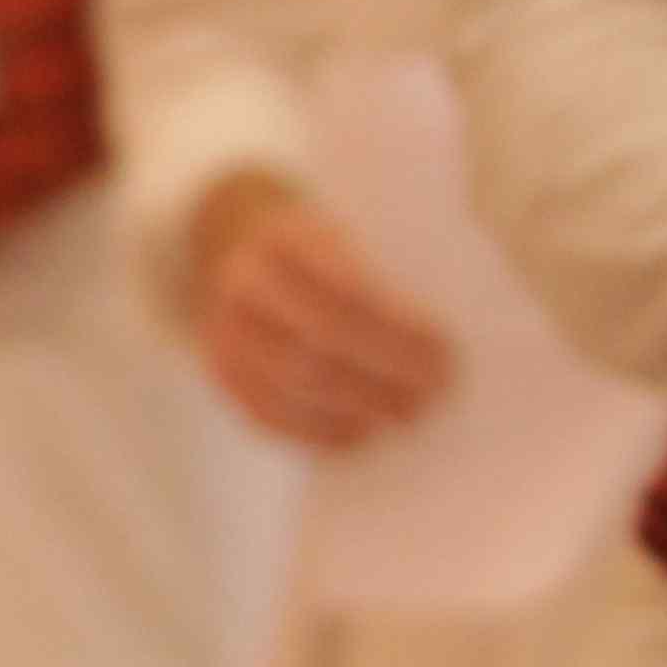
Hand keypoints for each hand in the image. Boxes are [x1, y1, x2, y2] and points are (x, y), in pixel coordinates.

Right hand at [184, 172, 457, 450]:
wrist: (243, 251)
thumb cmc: (326, 251)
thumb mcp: (354, 232)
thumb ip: (389, 273)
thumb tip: (447, 341)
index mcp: (286, 237)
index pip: (347, 289)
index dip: (398, 328)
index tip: (446, 350)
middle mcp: (243, 282)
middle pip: (321, 339)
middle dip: (385, 372)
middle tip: (436, 391)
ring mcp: (223, 331)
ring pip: (294, 383)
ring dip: (358, 407)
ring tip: (407, 414)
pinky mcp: (220, 373)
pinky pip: (268, 414)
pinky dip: (320, 432)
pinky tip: (362, 433)